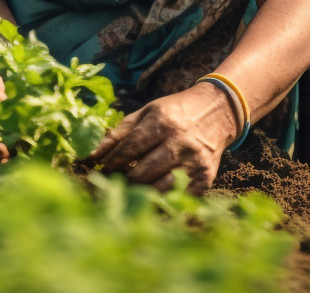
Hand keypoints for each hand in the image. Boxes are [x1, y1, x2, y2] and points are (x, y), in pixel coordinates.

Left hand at [89, 83, 237, 193]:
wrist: (218, 112)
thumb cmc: (174, 112)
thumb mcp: (146, 113)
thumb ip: (120, 133)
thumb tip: (91, 154)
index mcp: (163, 123)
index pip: (129, 148)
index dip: (112, 162)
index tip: (101, 169)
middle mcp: (180, 143)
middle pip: (141, 172)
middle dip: (123, 179)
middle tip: (114, 181)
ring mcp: (194, 163)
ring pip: (158, 189)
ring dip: (141, 191)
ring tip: (132, 187)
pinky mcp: (205, 179)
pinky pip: (177, 197)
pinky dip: (161, 198)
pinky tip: (152, 191)